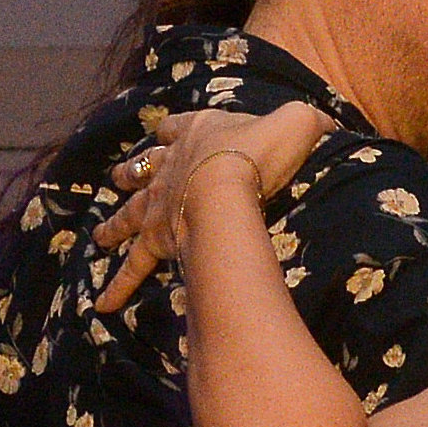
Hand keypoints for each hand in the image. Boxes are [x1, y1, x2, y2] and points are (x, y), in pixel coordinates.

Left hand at [93, 101, 334, 312]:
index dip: (170, 129)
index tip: (161, 133)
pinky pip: (134, 265)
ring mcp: (160, 202)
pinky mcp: (158, 238)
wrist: (231, 179)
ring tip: (100, 237)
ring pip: (130, 214)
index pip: (176, 125)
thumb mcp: (297, 122)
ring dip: (114, 226)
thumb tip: (327, 124)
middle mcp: (171, 164)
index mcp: (198, 130)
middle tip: (117, 180)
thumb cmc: (263, 150)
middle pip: (143, 169)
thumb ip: (308, 122)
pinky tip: (103, 304)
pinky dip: (119, 284)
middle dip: (131, 175)